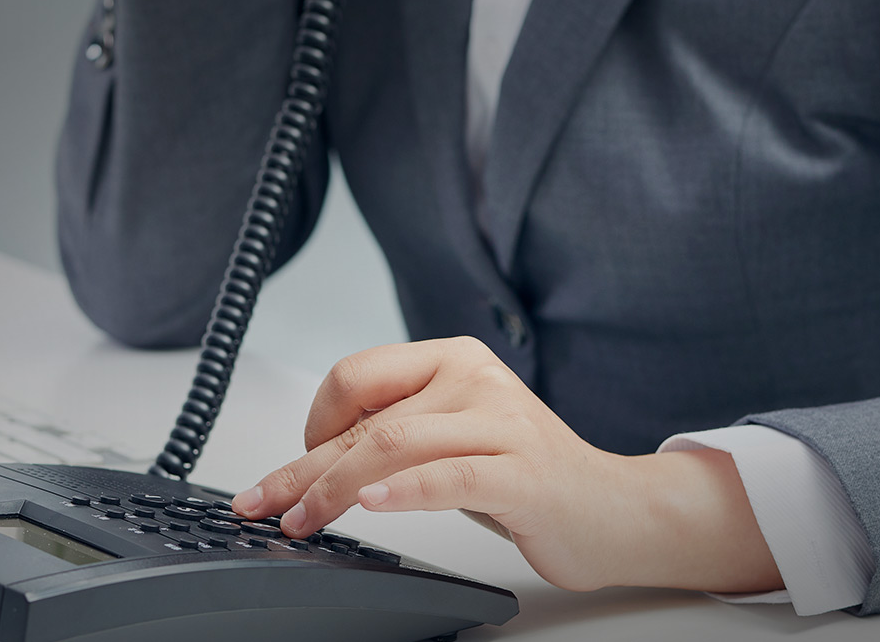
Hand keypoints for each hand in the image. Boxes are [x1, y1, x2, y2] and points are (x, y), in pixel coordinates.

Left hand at [229, 337, 784, 592]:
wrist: (615, 510)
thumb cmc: (526, 478)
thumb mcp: (451, 441)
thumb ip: (395, 434)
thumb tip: (310, 459)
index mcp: (454, 359)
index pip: (356, 377)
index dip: (312, 423)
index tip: (293, 468)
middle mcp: (476, 379)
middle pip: (367, 420)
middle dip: (303, 468)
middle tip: (264, 504)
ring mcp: (502, 424)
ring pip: (395, 446)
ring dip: (335, 488)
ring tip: (303, 519)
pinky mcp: (523, 473)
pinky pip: (451, 476)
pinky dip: (406, 491)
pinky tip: (373, 504)